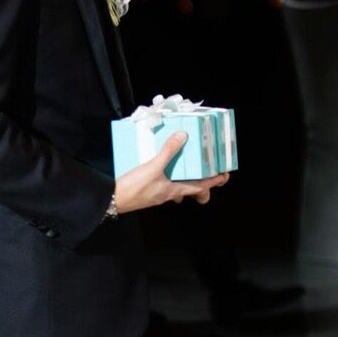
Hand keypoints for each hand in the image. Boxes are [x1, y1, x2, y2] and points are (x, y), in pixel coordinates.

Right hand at [113, 132, 230, 213]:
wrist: (113, 200)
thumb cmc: (134, 188)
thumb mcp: (152, 167)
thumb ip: (167, 151)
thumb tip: (182, 136)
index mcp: (174, 190)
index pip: (200, 187)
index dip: (214, 181)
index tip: (224, 176)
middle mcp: (168, 194)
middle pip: (190, 192)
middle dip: (201, 187)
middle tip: (207, 178)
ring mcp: (158, 194)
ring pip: (178, 189)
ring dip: (185, 181)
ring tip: (187, 171)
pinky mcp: (148, 192)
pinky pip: (165, 186)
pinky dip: (169, 179)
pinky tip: (162, 170)